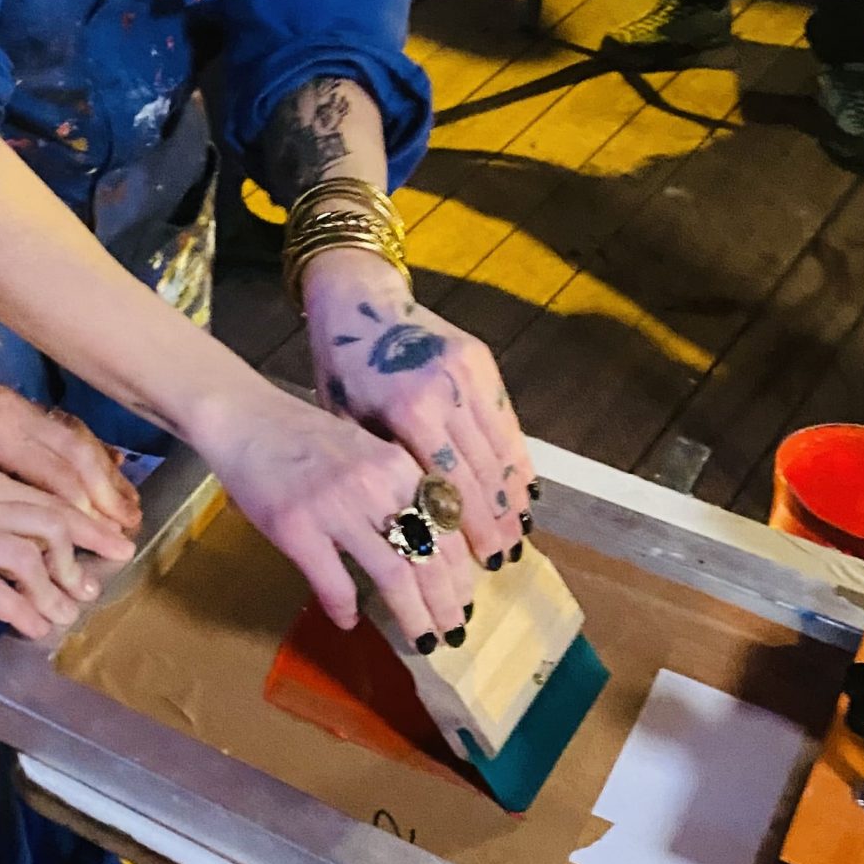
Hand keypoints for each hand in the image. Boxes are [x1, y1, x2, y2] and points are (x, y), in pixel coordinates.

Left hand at [0, 353, 141, 537]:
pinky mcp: (14, 404)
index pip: (57, 477)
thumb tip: (16, 553)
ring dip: (102, 476)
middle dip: (106, 496)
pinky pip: (62, 430)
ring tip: (125, 508)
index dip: (84, 515)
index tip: (106, 544)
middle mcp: (16, 414)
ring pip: (75, 440)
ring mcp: (18, 405)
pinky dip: (87, 456)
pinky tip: (104, 476)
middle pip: (76, 456)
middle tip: (128, 530)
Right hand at [0, 449, 133, 640]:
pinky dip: (21, 610)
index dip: (87, 522)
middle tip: (102, 582)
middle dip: (86, 555)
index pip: (49, 498)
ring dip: (56, 591)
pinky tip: (34, 627)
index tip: (112, 540)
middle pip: (52, 526)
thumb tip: (2, 518)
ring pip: (30, 560)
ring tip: (68, 614)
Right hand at [190, 381, 473, 650]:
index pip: (448, 528)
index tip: (467, 600)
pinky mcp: (298, 528)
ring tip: (422, 640)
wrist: (243, 417)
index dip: (461, 572)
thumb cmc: (303, 434)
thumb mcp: (365, 450)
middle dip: (447, 603)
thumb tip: (425, 541)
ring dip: (414, 617)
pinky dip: (346, 609)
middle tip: (453, 633)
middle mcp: (375, 485)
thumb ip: (396, 490)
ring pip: (395, 577)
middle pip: (430, 557)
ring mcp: (336, 507)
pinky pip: (335, 584)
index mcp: (398, 465)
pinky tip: (348, 621)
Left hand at [299, 250, 530, 566]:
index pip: (447, 484)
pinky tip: (522, 490)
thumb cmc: (342, 368)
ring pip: (502, 448)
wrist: (358, 300)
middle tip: (504, 560)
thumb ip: (380, 470)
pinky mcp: (482, 361)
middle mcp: (444, 392)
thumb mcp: (347, 422)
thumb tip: (404, 531)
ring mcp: (468, 374)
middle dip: (495, 522)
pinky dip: (516, 458)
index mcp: (405, 411)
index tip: (480, 563)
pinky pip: (507, 420)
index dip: (467, 528)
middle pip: (481, 472)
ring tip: (517, 534)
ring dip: (512, 496)